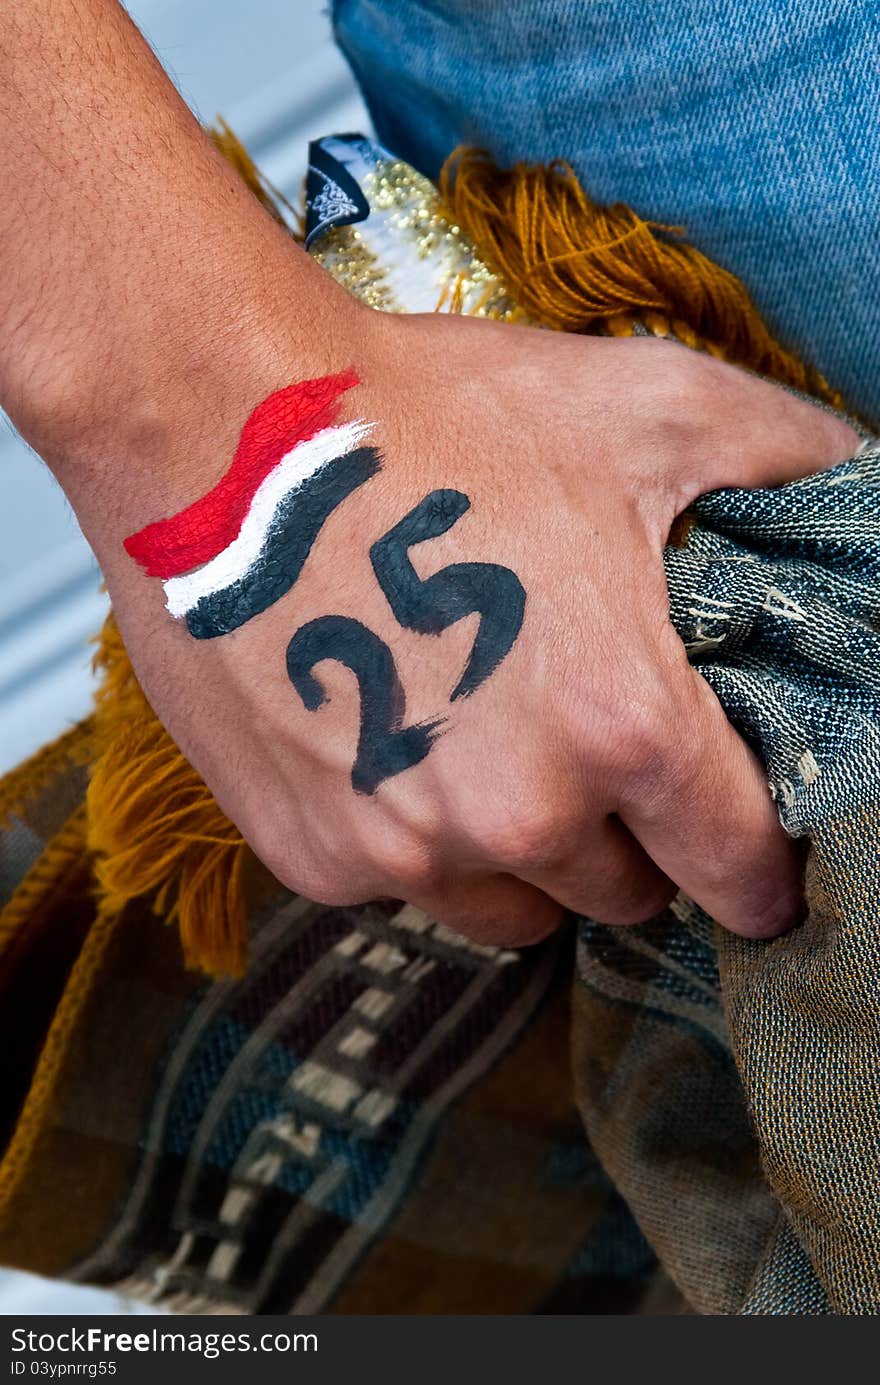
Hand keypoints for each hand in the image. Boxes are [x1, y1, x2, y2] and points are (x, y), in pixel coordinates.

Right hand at [82, 309, 858, 945]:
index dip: (757, 871)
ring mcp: (406, 847)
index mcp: (622, 724)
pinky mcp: (314, 855)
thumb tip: (866, 484)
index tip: (751, 874)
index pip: (735, 865)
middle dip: (625, 839)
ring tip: (485, 749)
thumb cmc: (430, 414)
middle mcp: (519, 812)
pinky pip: (404, 888)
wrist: (218, 425)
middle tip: (588, 750)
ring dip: (520, 856)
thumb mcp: (642, 406)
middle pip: (620, 895)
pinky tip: (387, 739)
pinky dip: (412, 837)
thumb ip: (787, 454)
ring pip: (512, 911)